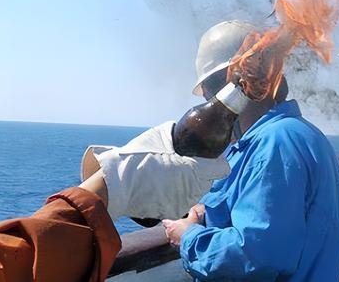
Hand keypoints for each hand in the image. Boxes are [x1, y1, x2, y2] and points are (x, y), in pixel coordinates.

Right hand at [80, 122, 229, 219]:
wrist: (116, 184)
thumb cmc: (137, 158)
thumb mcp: (157, 136)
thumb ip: (174, 131)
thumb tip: (179, 127)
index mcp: (193, 170)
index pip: (221, 168)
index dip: (216, 159)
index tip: (208, 155)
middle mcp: (192, 189)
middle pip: (208, 179)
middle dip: (201, 170)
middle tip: (186, 161)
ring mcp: (182, 203)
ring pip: (196, 190)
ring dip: (190, 182)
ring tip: (172, 172)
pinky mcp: (171, 211)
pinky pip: (182, 199)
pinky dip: (177, 192)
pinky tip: (163, 184)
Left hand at [162, 204, 204, 245]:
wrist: (193, 239)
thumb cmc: (191, 227)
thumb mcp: (193, 218)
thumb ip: (192, 213)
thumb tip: (193, 210)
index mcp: (171, 225)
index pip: (165, 222)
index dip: (166, 221)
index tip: (165, 221)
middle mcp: (169, 232)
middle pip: (166, 230)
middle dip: (169, 229)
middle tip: (174, 228)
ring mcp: (172, 240)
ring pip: (169, 237)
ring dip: (172, 236)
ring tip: (177, 235)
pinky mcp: (175, 246)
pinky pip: (174, 243)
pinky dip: (176, 242)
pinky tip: (180, 241)